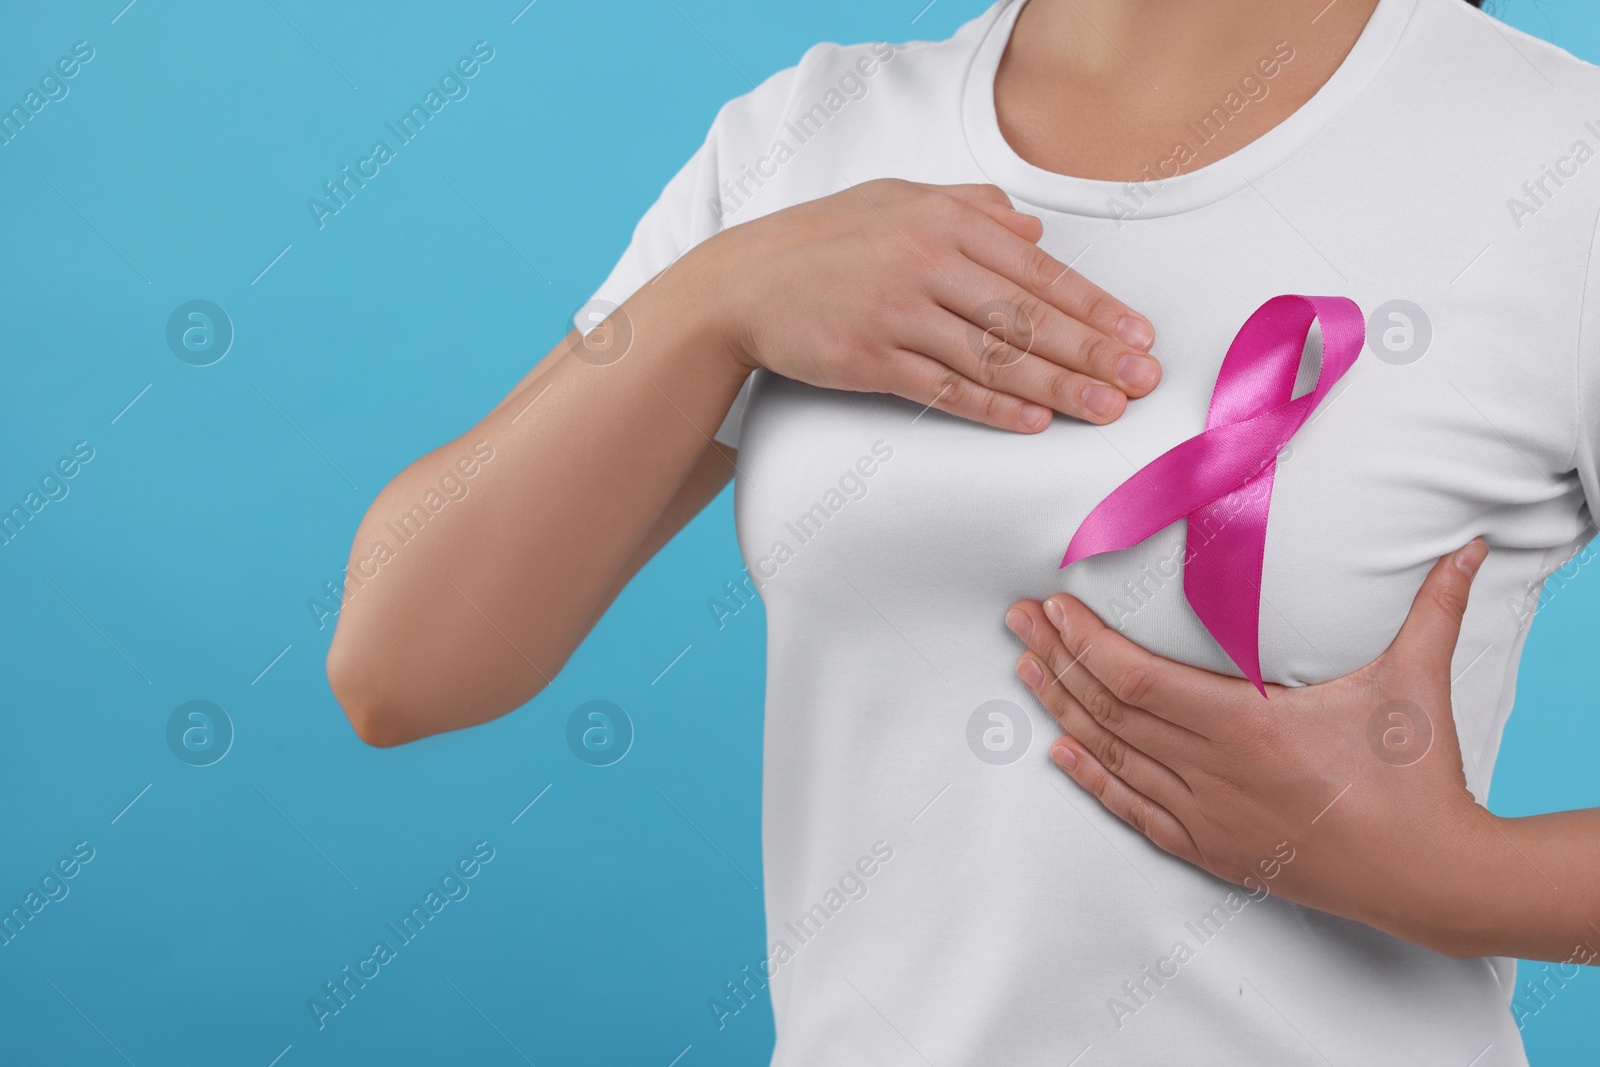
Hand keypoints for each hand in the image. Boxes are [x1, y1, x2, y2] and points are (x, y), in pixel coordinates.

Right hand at [691, 178, 1159, 429]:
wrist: (741, 283)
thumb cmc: (823, 240)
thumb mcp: (896, 199)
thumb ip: (969, 207)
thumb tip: (1032, 227)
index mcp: (944, 221)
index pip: (1037, 269)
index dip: (1093, 307)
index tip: (1138, 335)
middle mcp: (927, 263)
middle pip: (1027, 316)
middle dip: (1093, 352)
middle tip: (1143, 381)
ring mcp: (898, 313)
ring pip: (995, 356)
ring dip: (1058, 386)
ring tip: (1106, 409)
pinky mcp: (870, 359)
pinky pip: (944, 388)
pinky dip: (992, 406)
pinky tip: (1033, 421)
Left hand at [1004, 540, 1505, 955]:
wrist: (1432, 878)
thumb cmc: (1419, 781)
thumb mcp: (1415, 685)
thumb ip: (1434, 608)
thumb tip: (1467, 549)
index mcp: (1248, 728)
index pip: (1138, 680)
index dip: (1087, 643)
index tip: (1053, 608)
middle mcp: (1214, 773)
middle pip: (1111, 711)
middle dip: (1058, 660)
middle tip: (1016, 621)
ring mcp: (1207, 816)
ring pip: (1114, 757)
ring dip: (1064, 712)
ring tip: (1025, 671)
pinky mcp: (1213, 849)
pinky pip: (1135, 811)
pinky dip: (1094, 780)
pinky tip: (1061, 754)